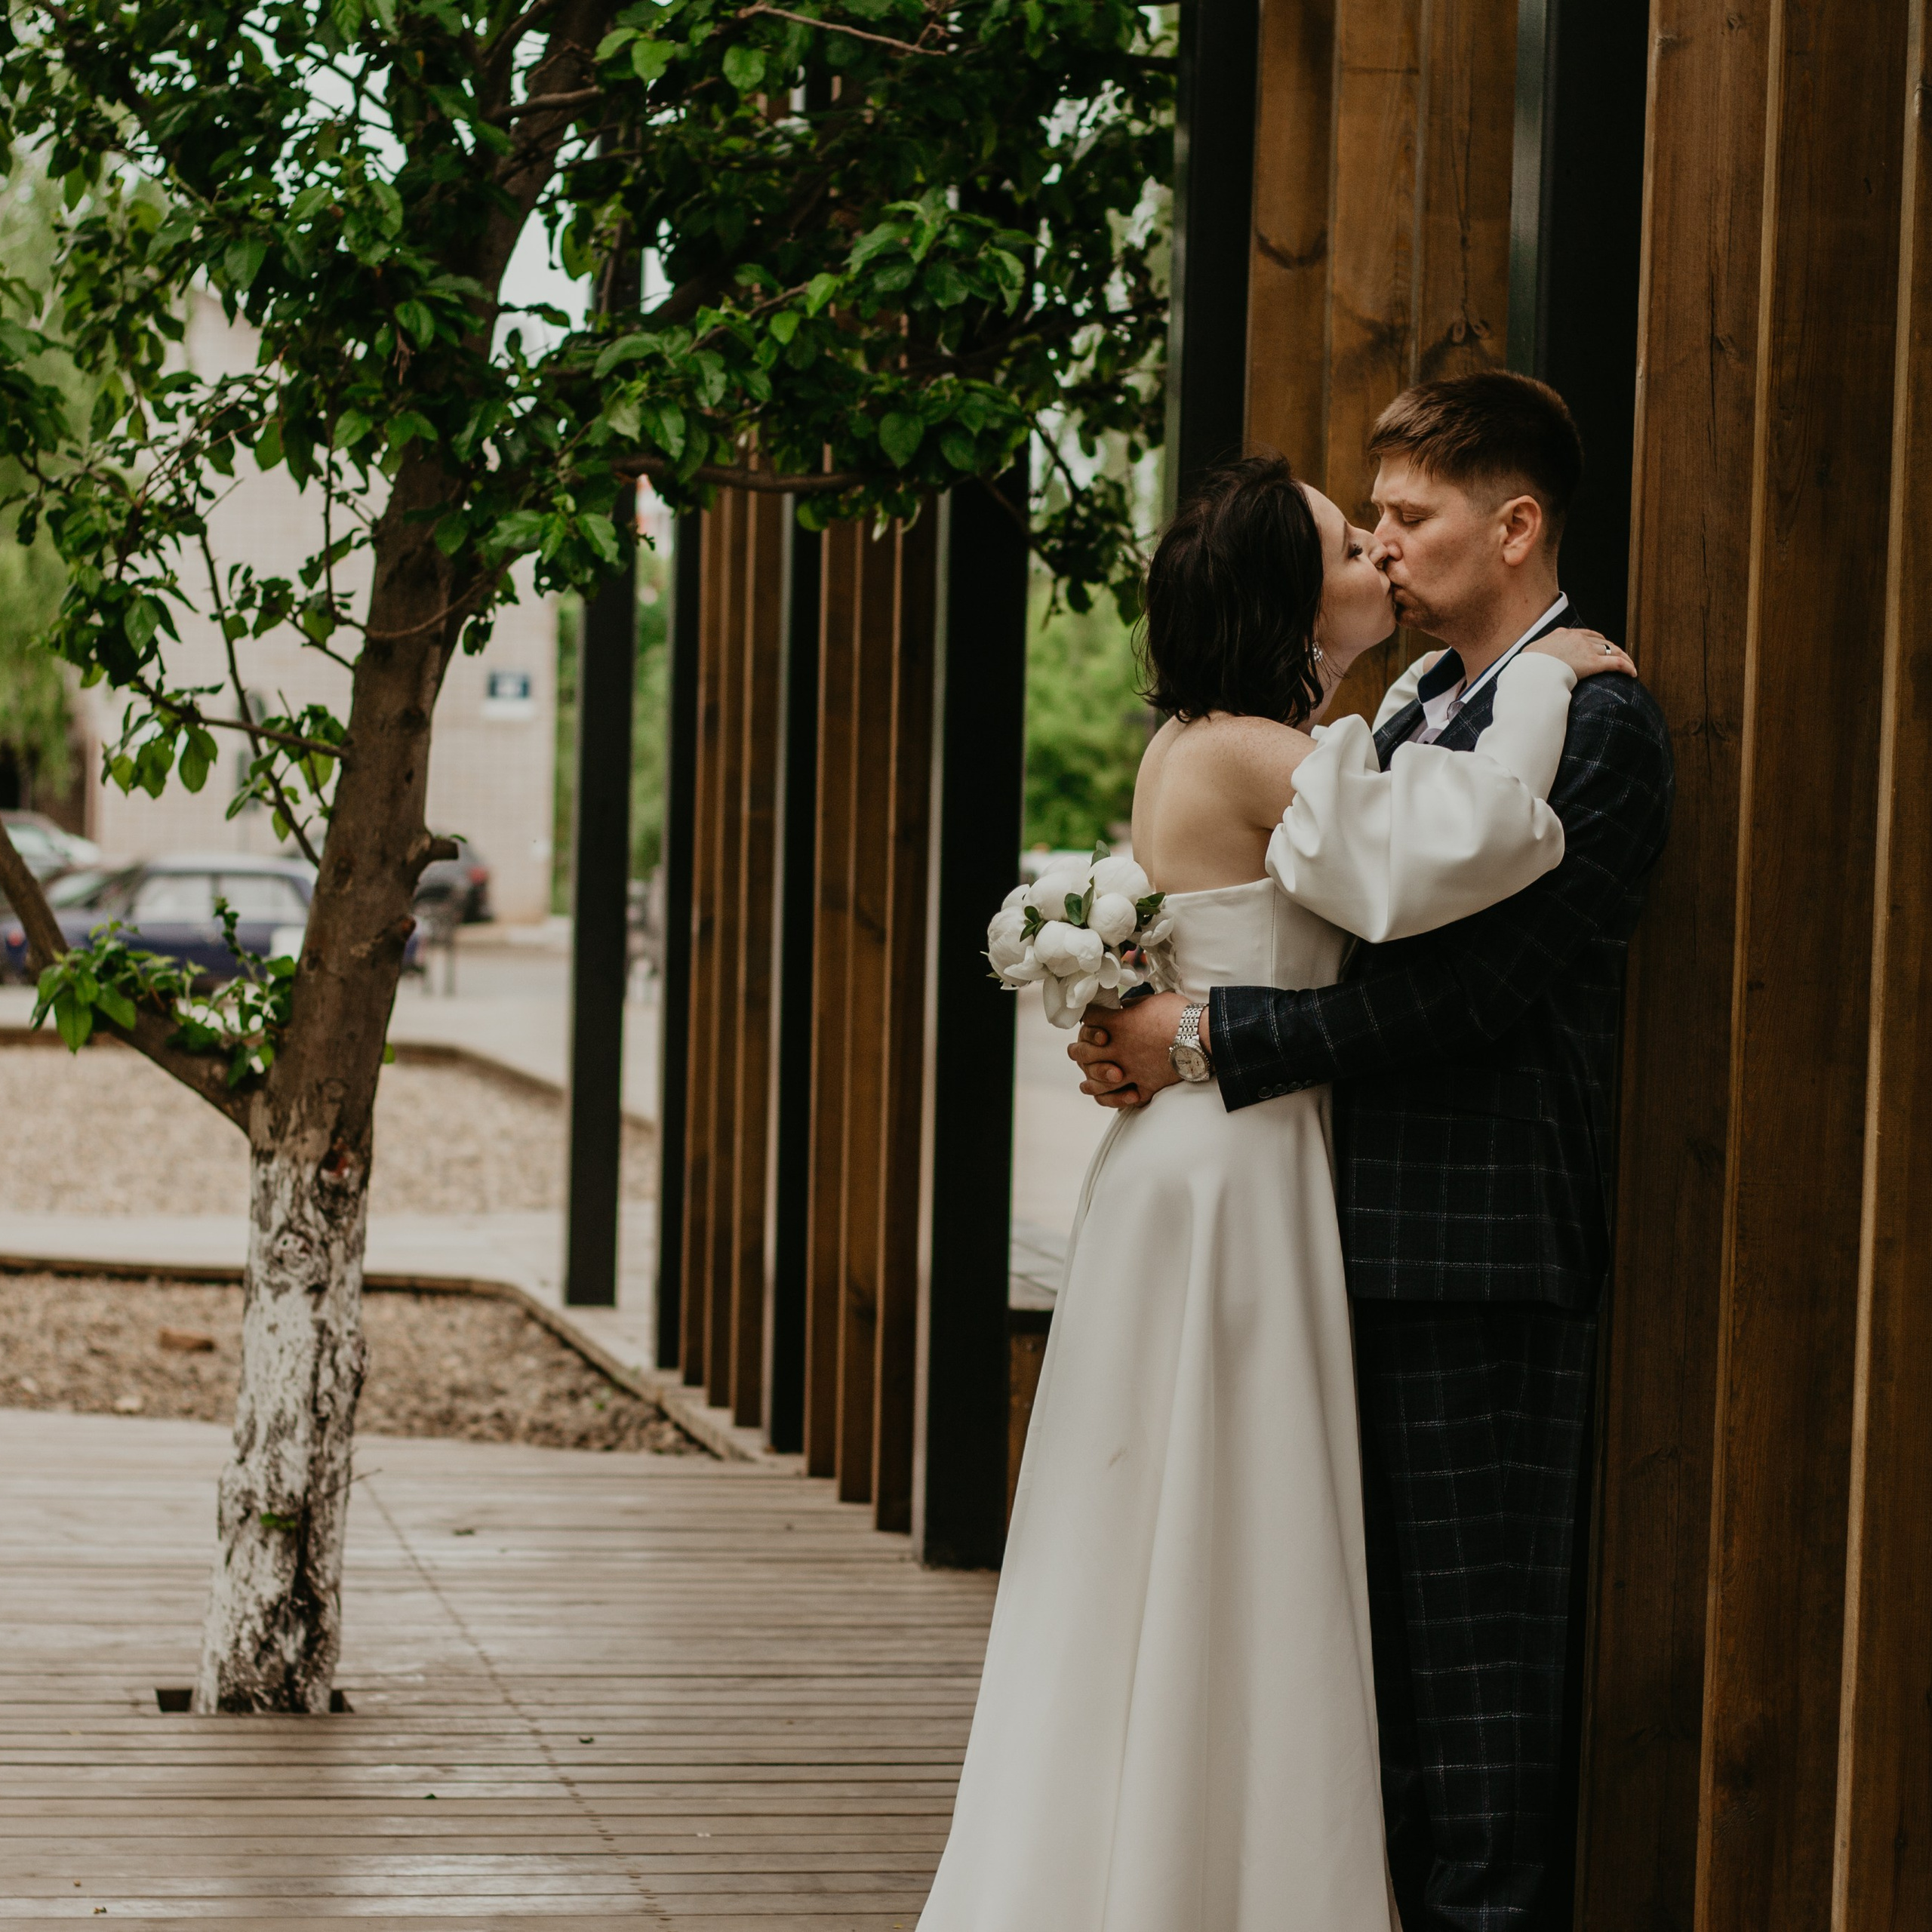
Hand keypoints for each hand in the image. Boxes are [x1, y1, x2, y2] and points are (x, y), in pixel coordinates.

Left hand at [1067, 990, 1188, 1108]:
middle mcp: (1118, 1049)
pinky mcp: (1146, 1085)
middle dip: (1077, 1051)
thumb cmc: (1179, 1014)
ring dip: (1090, 1083)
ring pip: (1099, 1083)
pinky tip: (1119, 1096)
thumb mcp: (1152, 1000)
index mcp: (1118, 1024)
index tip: (1090, 1017)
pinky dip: (1121, 1100)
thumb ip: (1132, 1005)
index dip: (1088, 1018)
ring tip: (1085, 1084)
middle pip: (1084, 1053)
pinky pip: (1127, 1099)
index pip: (1089, 1019)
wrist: (1202, 1036)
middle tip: (1075, 1051)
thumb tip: (1123, 1007)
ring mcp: (1130, 1070)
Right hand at [1527, 627, 1636, 679]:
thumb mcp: (1529, 655)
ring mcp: (1586, 649)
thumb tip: (1528, 661)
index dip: (1596, 640)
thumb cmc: (1526, 667)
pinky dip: (1626, 667)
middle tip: (1619, 655)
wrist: (1531, 671)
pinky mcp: (1593, 663)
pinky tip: (1633, 673)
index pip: (1585, 634)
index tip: (1600, 645)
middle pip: (1601, 641)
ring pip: (1612, 650)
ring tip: (1629, 665)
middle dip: (1612, 648)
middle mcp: (1577, 638)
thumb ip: (1535, 655)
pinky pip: (1615, 663)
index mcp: (1563, 634)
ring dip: (1623, 657)